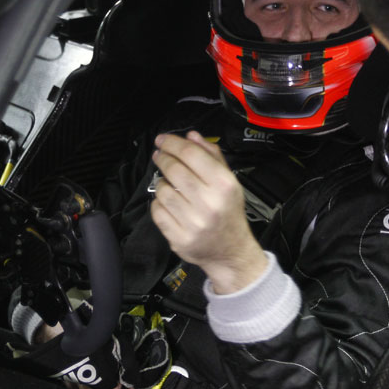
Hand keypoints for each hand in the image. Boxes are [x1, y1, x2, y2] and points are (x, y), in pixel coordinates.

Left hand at [149, 131, 267, 293]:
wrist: (231, 252)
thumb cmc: (228, 212)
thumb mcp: (229, 181)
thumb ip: (212, 156)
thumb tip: (191, 136)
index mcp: (224, 185)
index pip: (191, 154)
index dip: (172, 143)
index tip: (162, 140)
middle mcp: (209, 203)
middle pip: (174, 170)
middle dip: (163, 158)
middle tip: (160, 155)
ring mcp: (193, 223)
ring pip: (162, 190)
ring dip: (161, 183)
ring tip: (168, 183)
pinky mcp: (179, 239)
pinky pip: (157, 211)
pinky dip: (159, 203)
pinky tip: (168, 202)